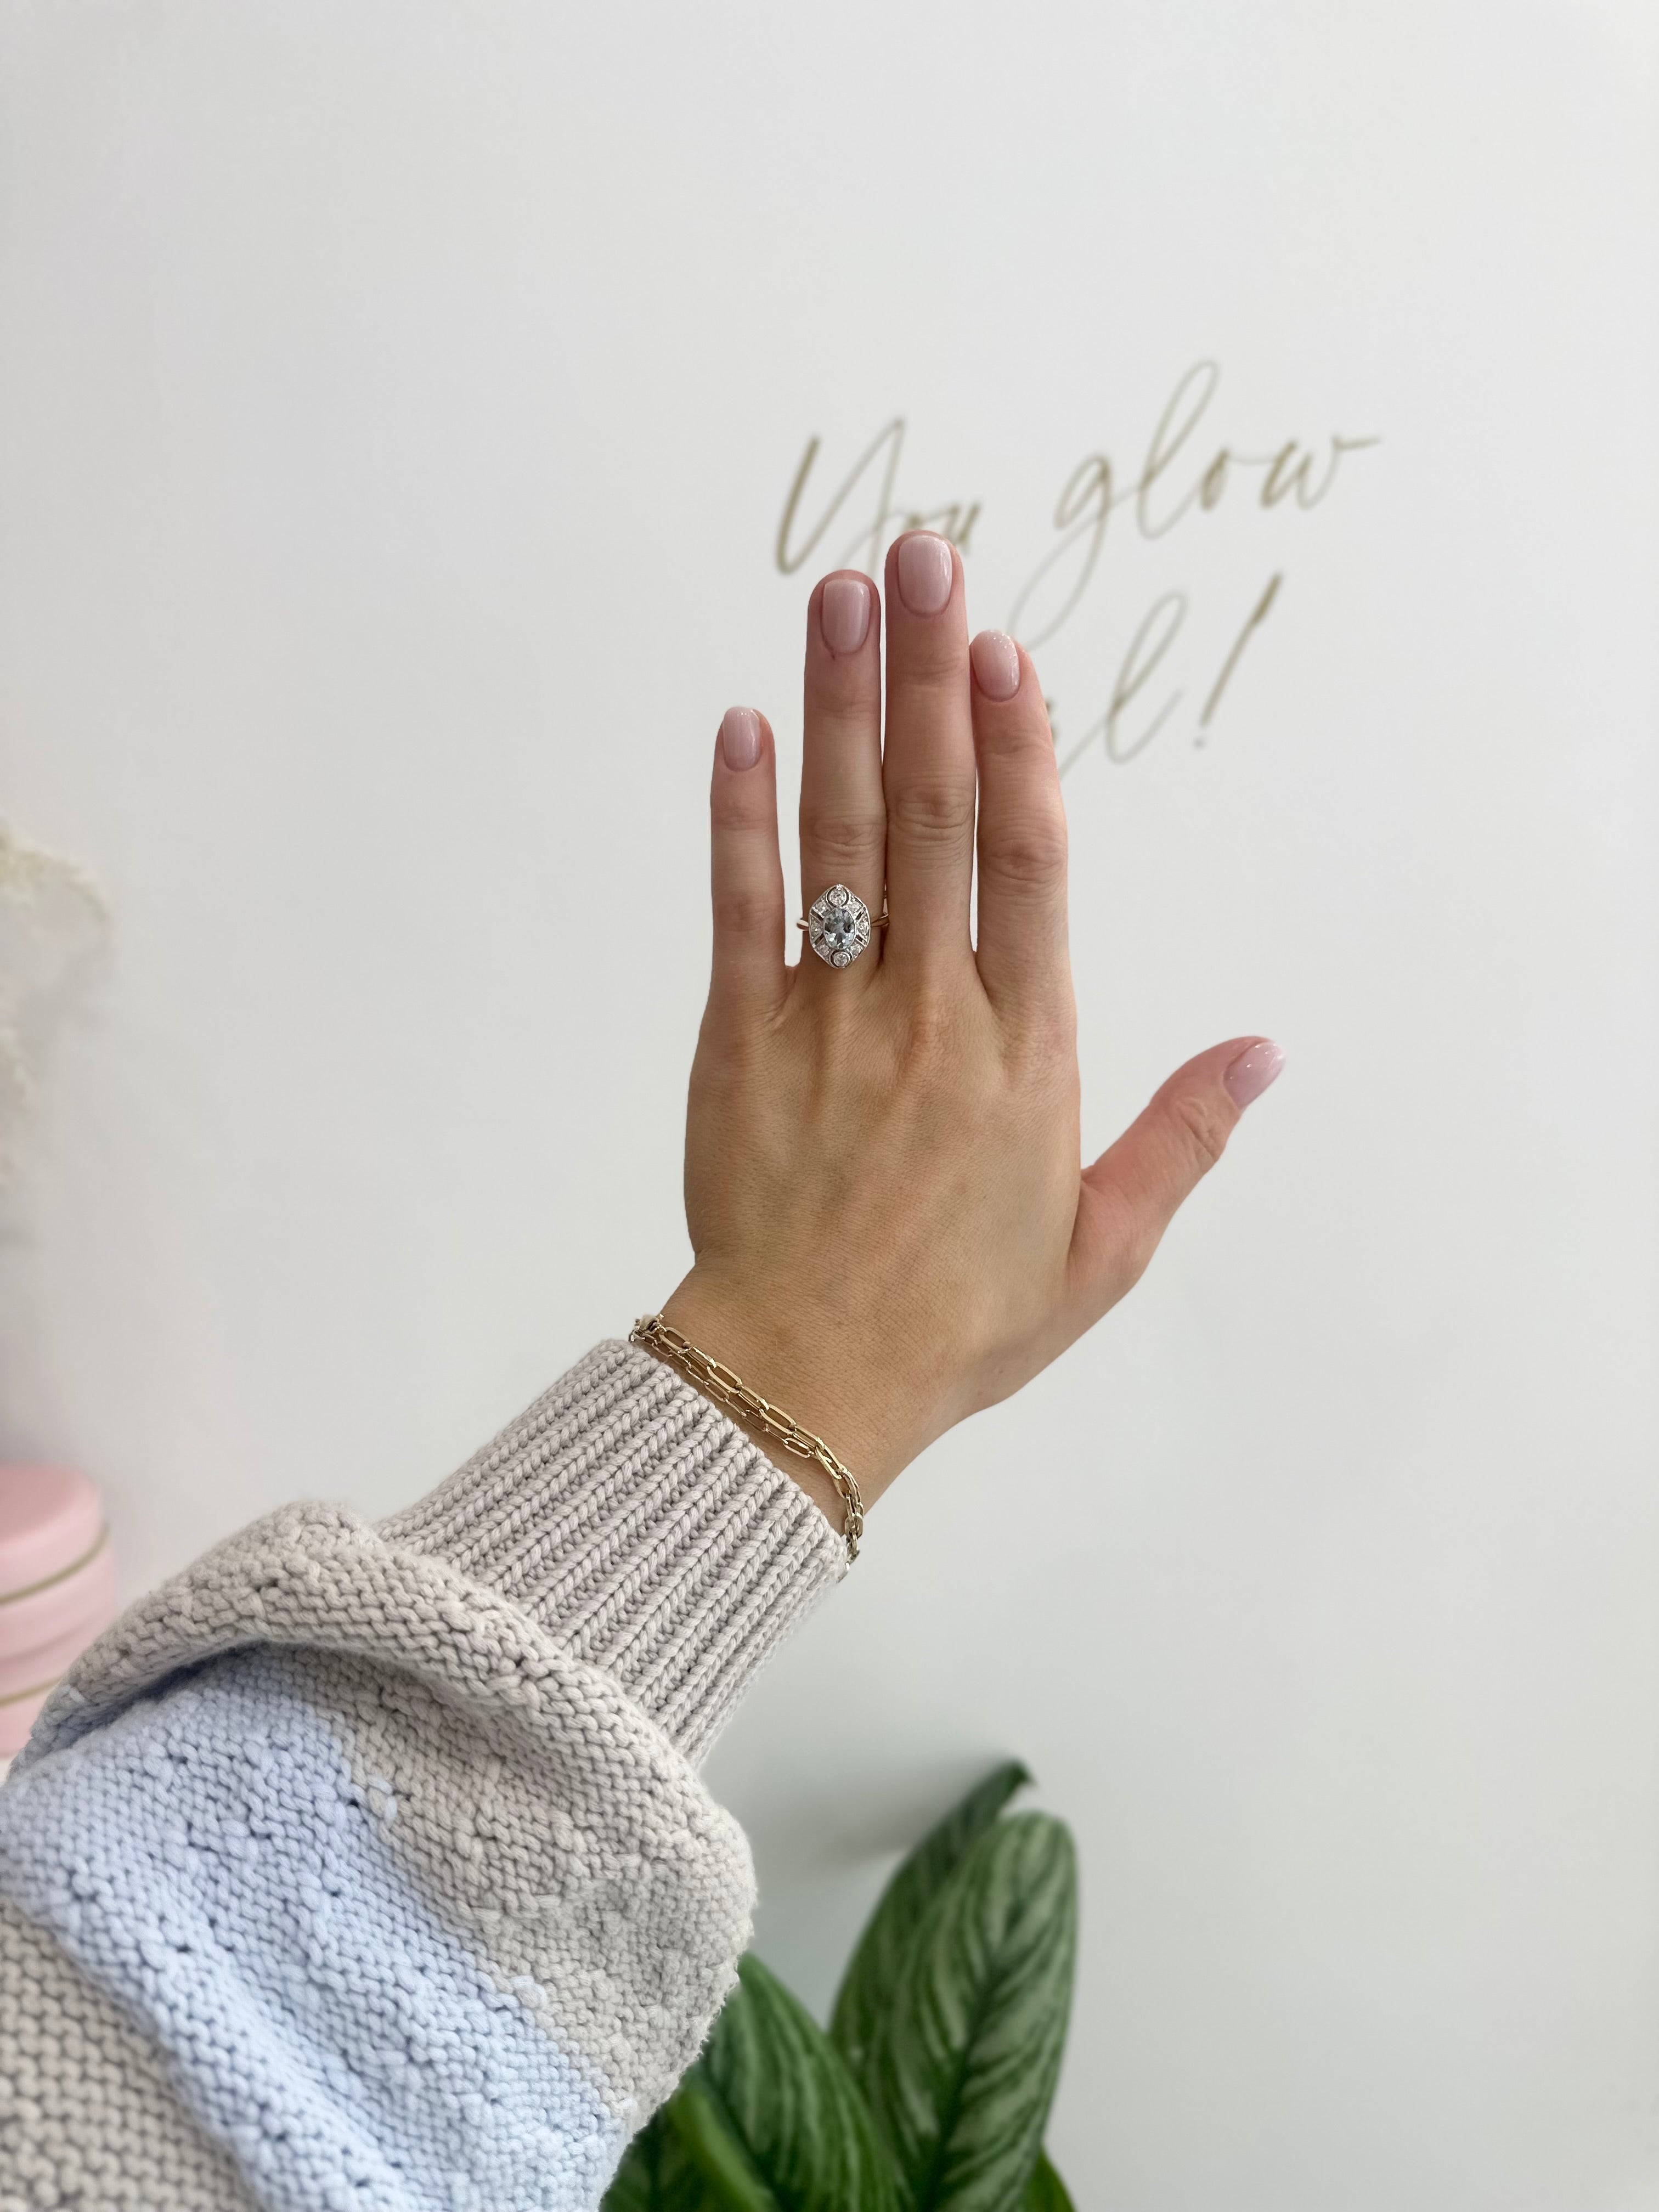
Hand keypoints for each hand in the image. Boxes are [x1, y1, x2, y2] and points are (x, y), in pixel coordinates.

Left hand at [656, 530, 1281, 1525]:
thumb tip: (1265, 1052)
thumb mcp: (1102, 1249)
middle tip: (924, 555)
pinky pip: (740, 909)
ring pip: (840, 838)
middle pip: (936, 816)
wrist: (807, 1384)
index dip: (1021, 749)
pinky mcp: (741, 1041)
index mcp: (1026, 1053)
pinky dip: (739, 817)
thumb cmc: (960, 1321)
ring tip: (842, 593)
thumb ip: (1182, 1138)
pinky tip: (744, 726)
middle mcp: (931, 1014)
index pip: (1027, 868)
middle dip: (930, 677)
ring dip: (841, 708)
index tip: (1007, 650)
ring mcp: (830, 1020)